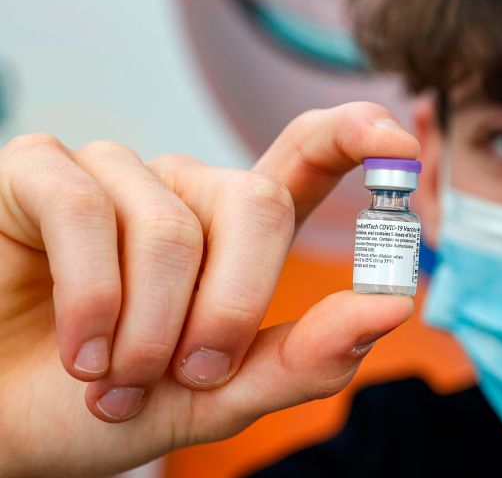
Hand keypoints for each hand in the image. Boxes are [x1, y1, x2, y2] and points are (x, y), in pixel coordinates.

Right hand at [0, 102, 419, 476]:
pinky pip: (88, 210)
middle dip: (233, 307)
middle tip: (191, 372)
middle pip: (259, 203)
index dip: (355, 136)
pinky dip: (91, 300)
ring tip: (114, 376)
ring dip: (149, 329)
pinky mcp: (41, 171)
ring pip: (173, 226)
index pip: (307, 157)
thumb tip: (393, 305)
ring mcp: (114, 174)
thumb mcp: (219, 396)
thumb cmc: (110, 405)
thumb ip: (305, 358)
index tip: (402, 144)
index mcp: (236, 232)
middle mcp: (183, 191)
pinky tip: (79, 349)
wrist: (5, 425)